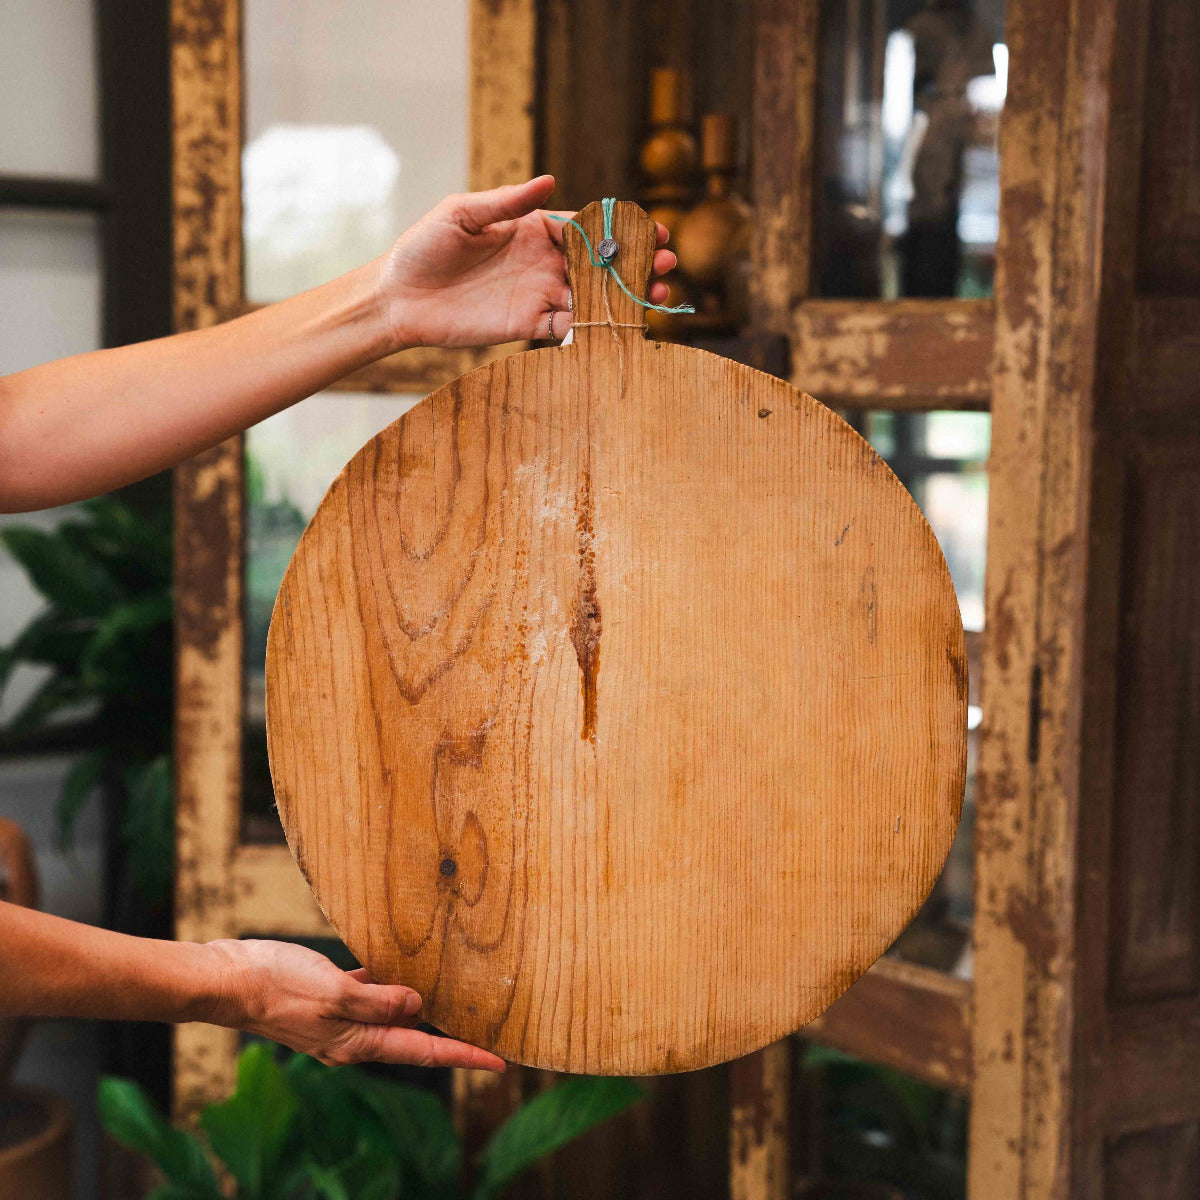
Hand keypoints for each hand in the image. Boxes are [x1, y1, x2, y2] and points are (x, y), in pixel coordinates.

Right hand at [204, 938, 504, 1071]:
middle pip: (413, 1041)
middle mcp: (352, 1037)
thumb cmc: (279, 986)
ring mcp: (338, 1019)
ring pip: (391, 1016)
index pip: (422, 1052)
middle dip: (449, 1040)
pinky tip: (395, 966)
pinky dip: (386, 984)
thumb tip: (419, 1007)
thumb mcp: (334, 992)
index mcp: (357, 1042)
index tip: (499, 1062)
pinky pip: (367, 993)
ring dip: (421, 1011)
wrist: (229, 980)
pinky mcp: (326, 997)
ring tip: (453, 1001)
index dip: (463, 1056)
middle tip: (488, 1037)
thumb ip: (378, 1000)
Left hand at [379, 175, 676, 348]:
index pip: (585, 226)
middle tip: (665, 263)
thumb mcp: (462, 213)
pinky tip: (619, 325)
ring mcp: (538, 295)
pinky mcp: (527, 327)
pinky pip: (569, 329)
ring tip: (655, 294)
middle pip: (599, 263)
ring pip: (592, 297)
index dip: (618, 227)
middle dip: (634, 262)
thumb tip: (551, 180)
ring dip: (625, 296)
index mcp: (531, 229)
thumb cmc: (424, 248)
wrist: (399, 298)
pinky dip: (595, 328)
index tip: (650, 228)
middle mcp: (541, 262)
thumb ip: (508, 202)